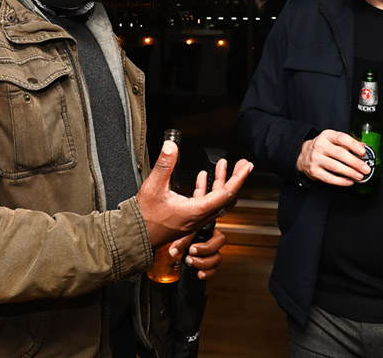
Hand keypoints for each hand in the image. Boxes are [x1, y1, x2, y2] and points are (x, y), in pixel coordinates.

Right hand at [136, 141, 252, 248]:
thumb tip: (171, 147)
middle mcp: (199, 217)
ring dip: (221, 181)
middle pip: (226, 197)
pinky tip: (202, 176)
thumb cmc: (144, 218)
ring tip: (223, 165)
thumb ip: (164, 165)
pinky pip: (205, 203)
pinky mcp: (189, 218)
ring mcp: (195, 219)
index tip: (247, 167)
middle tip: (242, 164)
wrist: (135, 236)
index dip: (238, 179)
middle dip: (235, 178)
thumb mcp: (153, 187)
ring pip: (216, 200)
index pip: (226, 194)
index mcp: (196, 211)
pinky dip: (207, 188)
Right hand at [296, 129, 368, 185]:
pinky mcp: (314, 171)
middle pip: (340, 154)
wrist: (304, 155)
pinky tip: (349, 181)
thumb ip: (347, 144)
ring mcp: (316, 159)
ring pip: (335, 167)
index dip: (353, 145)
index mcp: (327, 136)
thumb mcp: (333, 140)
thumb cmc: (323, 147)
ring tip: (360, 176)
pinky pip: (329, 178)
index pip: (341, 138)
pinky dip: (341, 181)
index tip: (363, 152)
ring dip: (350, 173)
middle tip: (365, 168)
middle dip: (355, 163)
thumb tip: (363, 148)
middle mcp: (320, 146)